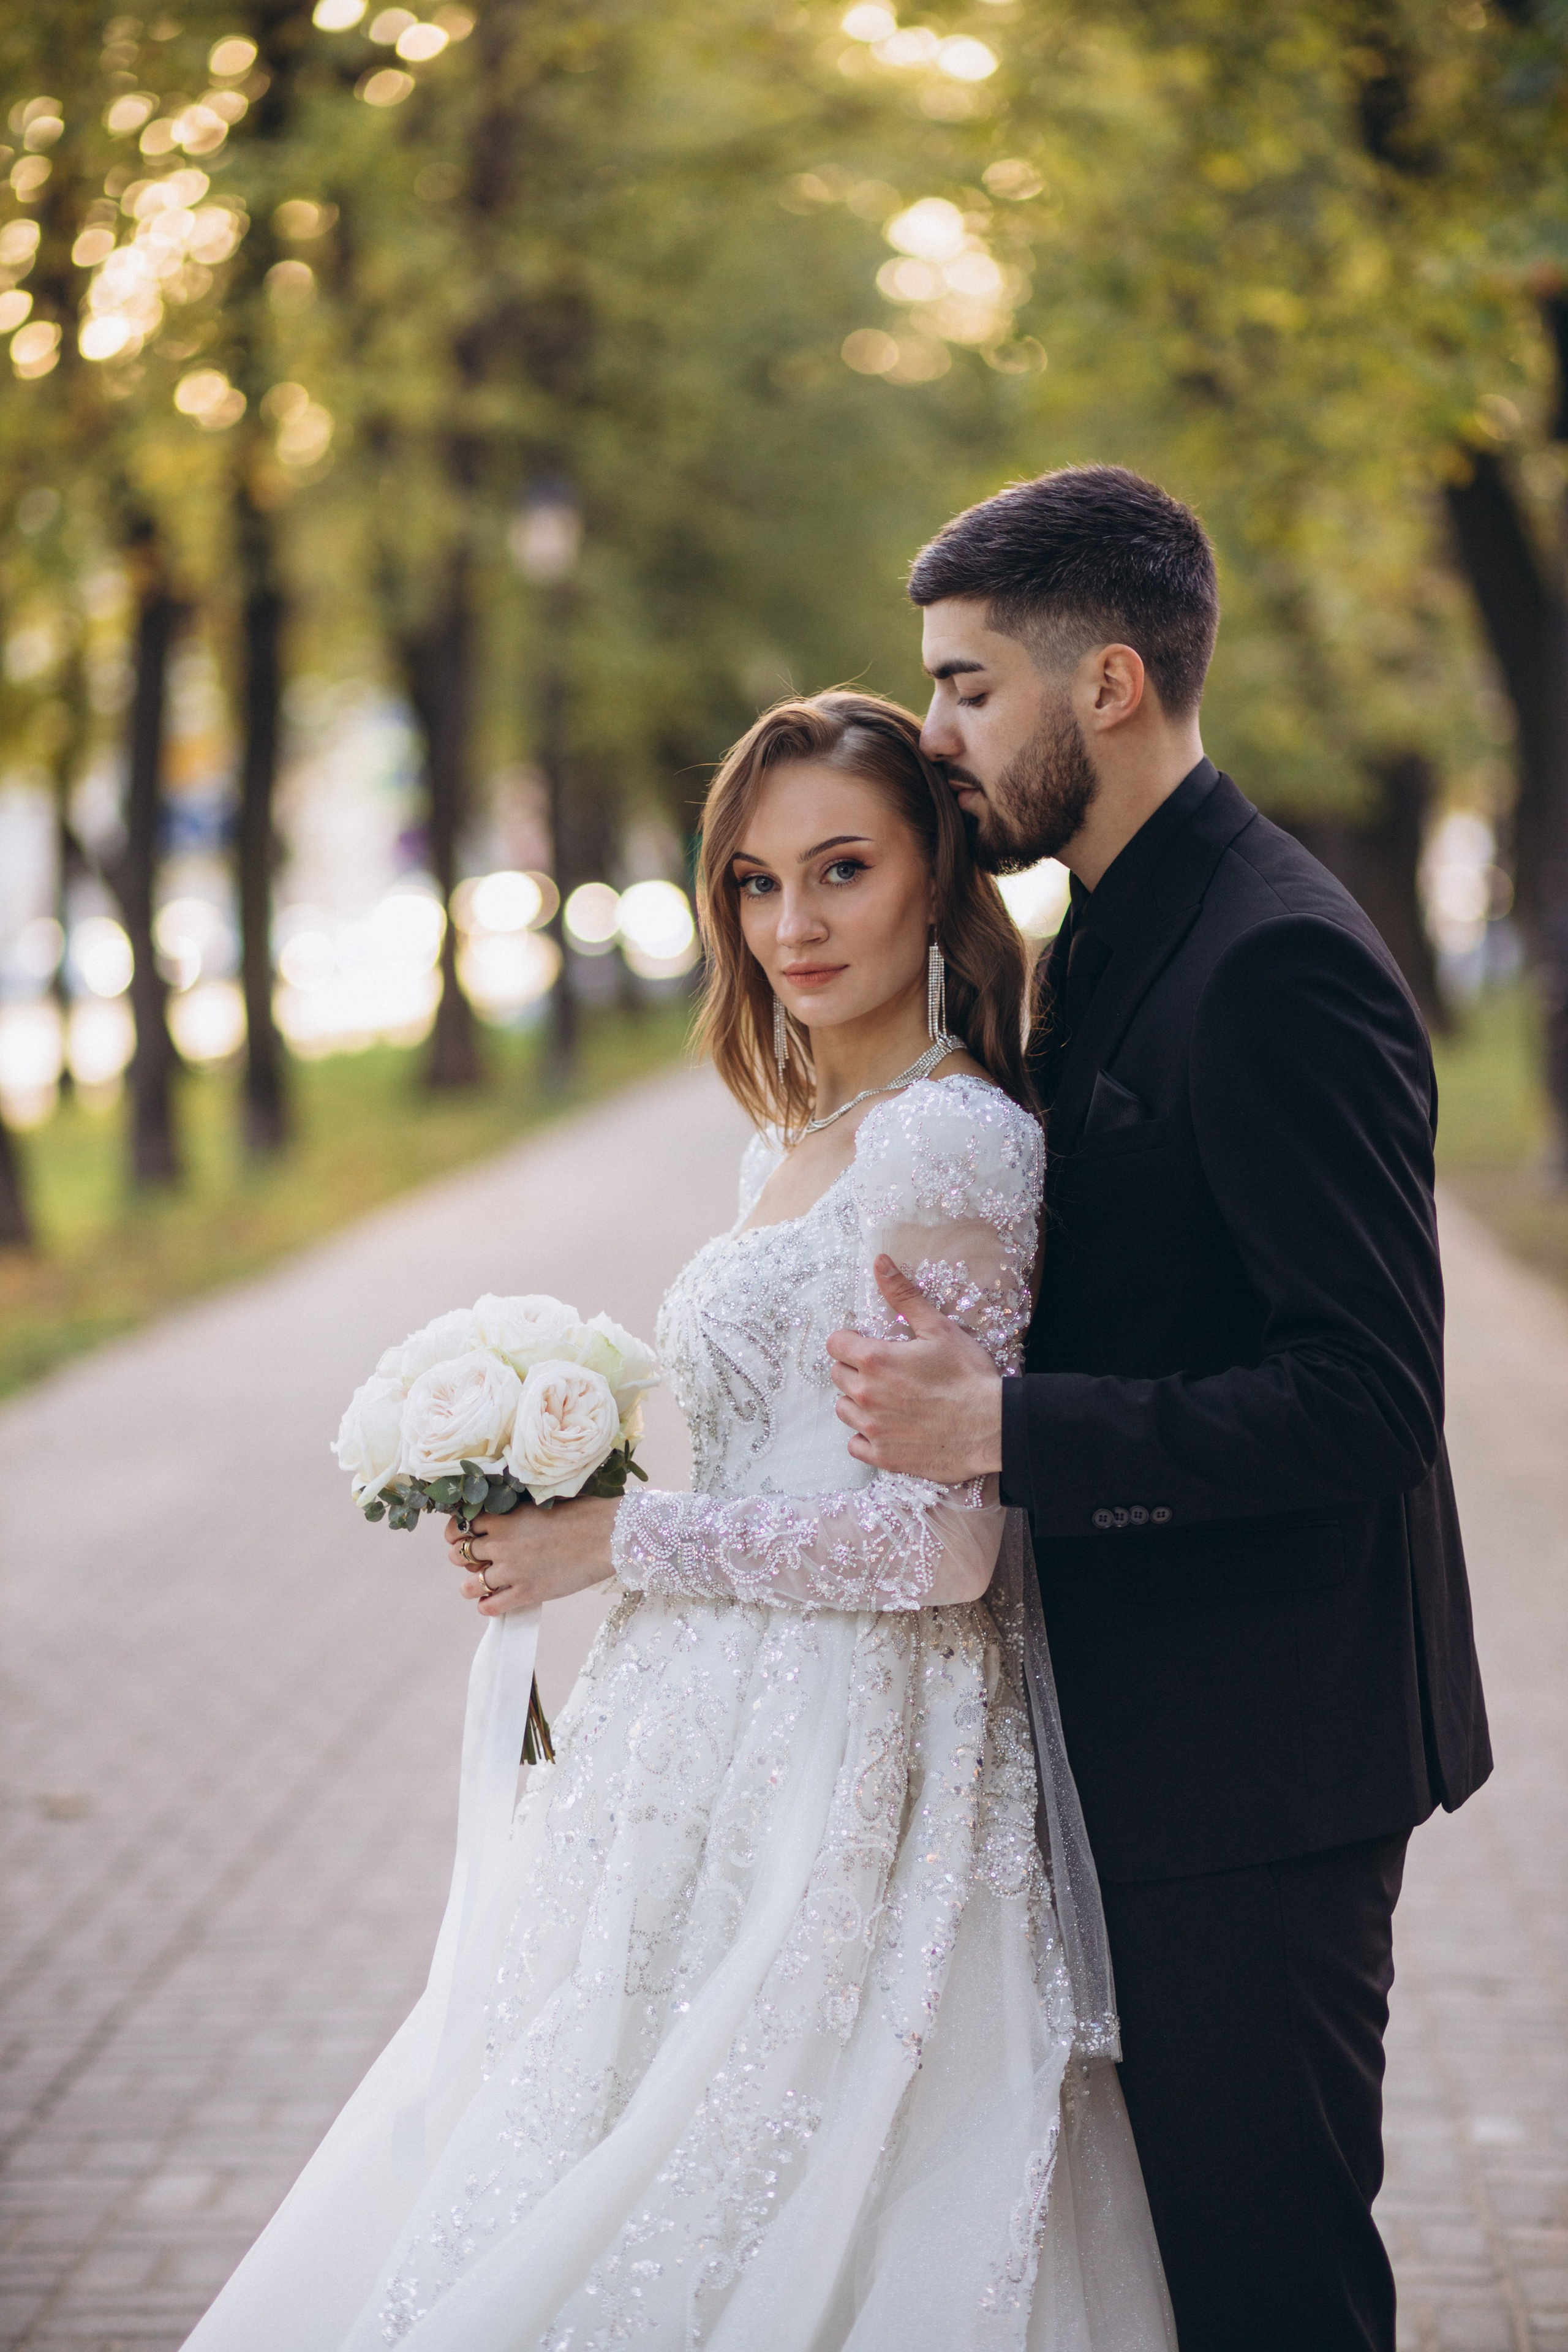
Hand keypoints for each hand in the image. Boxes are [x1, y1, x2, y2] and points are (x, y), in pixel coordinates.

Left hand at [446, 1495, 618, 1616]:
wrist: (606, 1536)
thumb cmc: (581, 1513)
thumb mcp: (539, 1503)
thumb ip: (515, 1512)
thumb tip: (503, 1517)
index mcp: (502, 1518)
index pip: (461, 1526)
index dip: (458, 1533)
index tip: (461, 1537)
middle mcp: (500, 1544)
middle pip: (459, 1555)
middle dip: (464, 1558)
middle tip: (476, 1561)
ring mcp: (511, 1571)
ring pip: (469, 1585)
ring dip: (470, 1586)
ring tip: (477, 1586)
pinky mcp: (526, 1593)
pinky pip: (491, 1607)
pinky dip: (486, 1606)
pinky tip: (492, 1602)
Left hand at [826, 1257, 1003, 1483]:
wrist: (993, 1427)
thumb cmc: (968, 1376)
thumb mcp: (939, 1328)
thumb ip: (903, 1296)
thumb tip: (879, 1262)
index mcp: (875, 1360)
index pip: (835, 1344)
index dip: (850, 1341)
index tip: (868, 1344)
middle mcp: (866, 1395)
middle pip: (838, 1376)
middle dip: (855, 1369)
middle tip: (886, 1371)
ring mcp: (873, 1429)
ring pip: (844, 1410)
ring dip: (859, 1402)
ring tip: (889, 1399)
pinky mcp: (884, 1457)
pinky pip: (856, 1445)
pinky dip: (867, 1437)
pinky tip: (890, 1428)